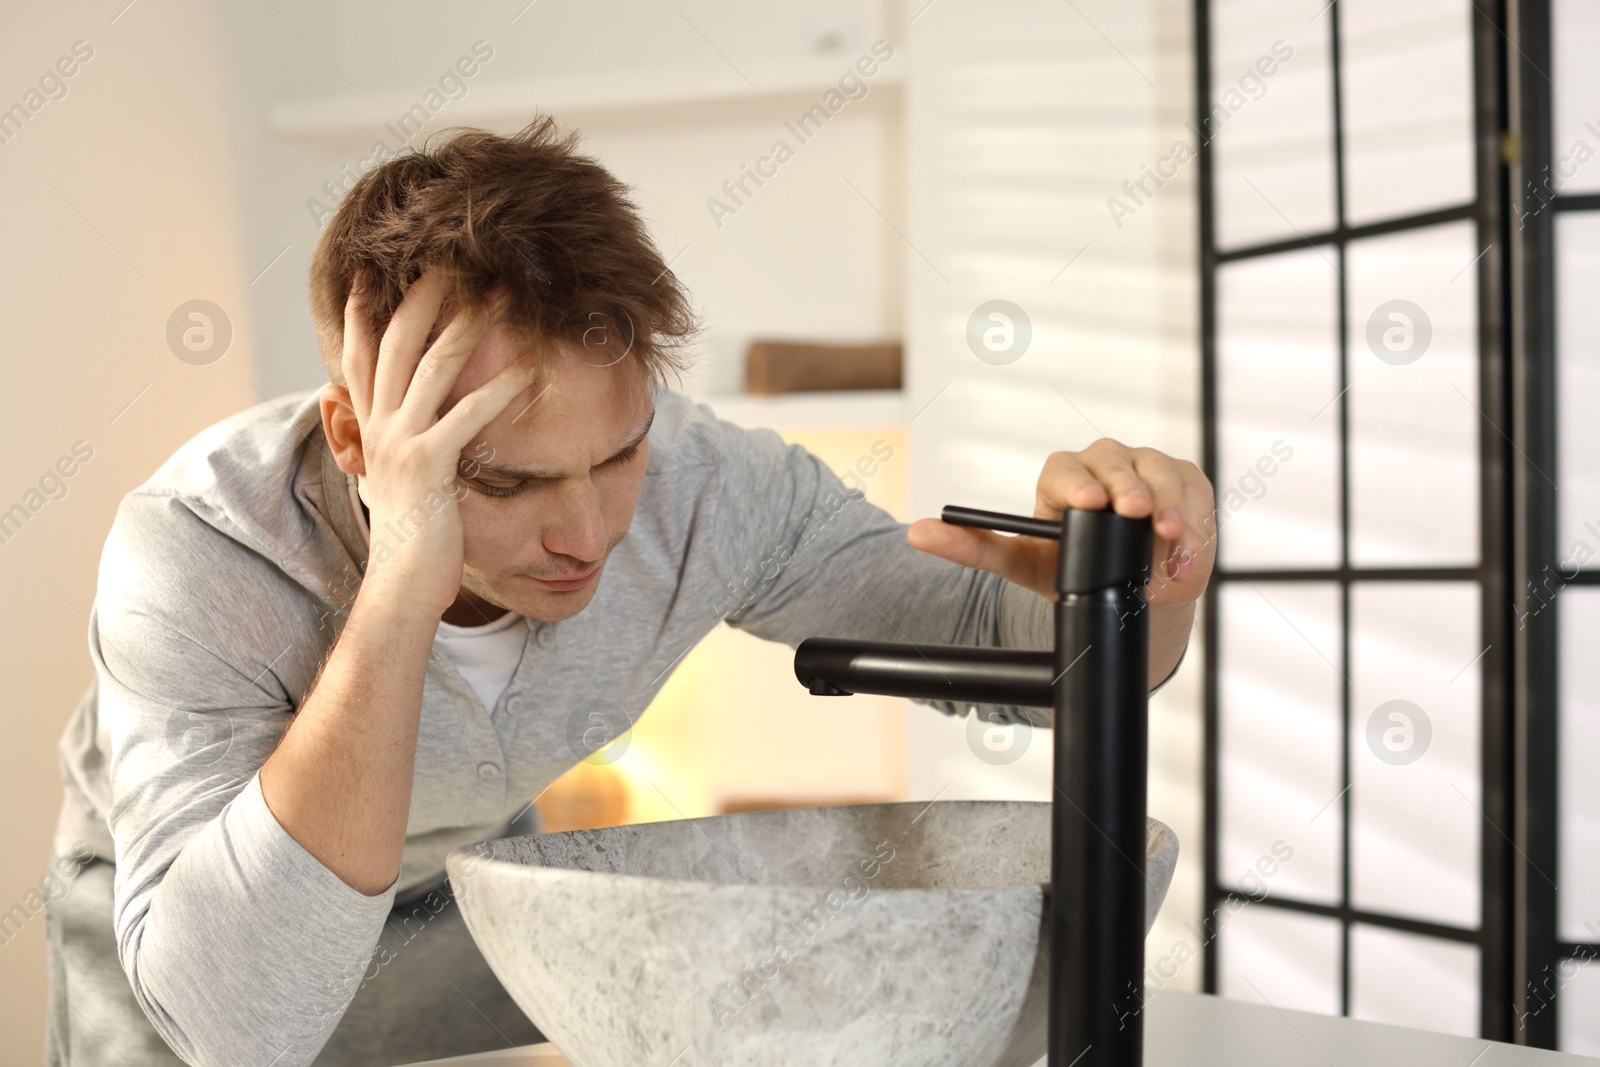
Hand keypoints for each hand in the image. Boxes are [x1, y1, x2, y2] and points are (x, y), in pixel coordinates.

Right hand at [333, 268, 534, 617]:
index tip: (375, 270)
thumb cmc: (411, 536)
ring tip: (504, 295)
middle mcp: (379, 427)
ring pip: (433, 368)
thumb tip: (401, 426)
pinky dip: (500, 389)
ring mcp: (401, 443)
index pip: (360, 354)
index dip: (365, 310)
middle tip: (455, 258)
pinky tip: (531, 371)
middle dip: (425, 296)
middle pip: (398, 342)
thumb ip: (396, 445)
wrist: (401, 587)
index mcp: (370, 426)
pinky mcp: (430, 466)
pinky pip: (467, 416)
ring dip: (470, 325)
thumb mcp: (397, 480)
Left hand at [906, 438, 1215, 607]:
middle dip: (1131, 489)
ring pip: (1164, 474)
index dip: (1079, 484)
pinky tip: (1189, 547)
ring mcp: (1149, 469)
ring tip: (1170, 536)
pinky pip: (1197, 491)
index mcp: (1062, 477)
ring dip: (1172, 506)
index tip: (1089, 505)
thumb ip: (971, 548)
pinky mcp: (1186, 481)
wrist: (1122, 590)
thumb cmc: (1067, 569)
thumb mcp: (1019, 563)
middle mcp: (1105, 463)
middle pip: (1119, 464)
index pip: (1067, 469)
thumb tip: (917, 534)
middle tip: (1138, 516)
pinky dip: (1198, 520)